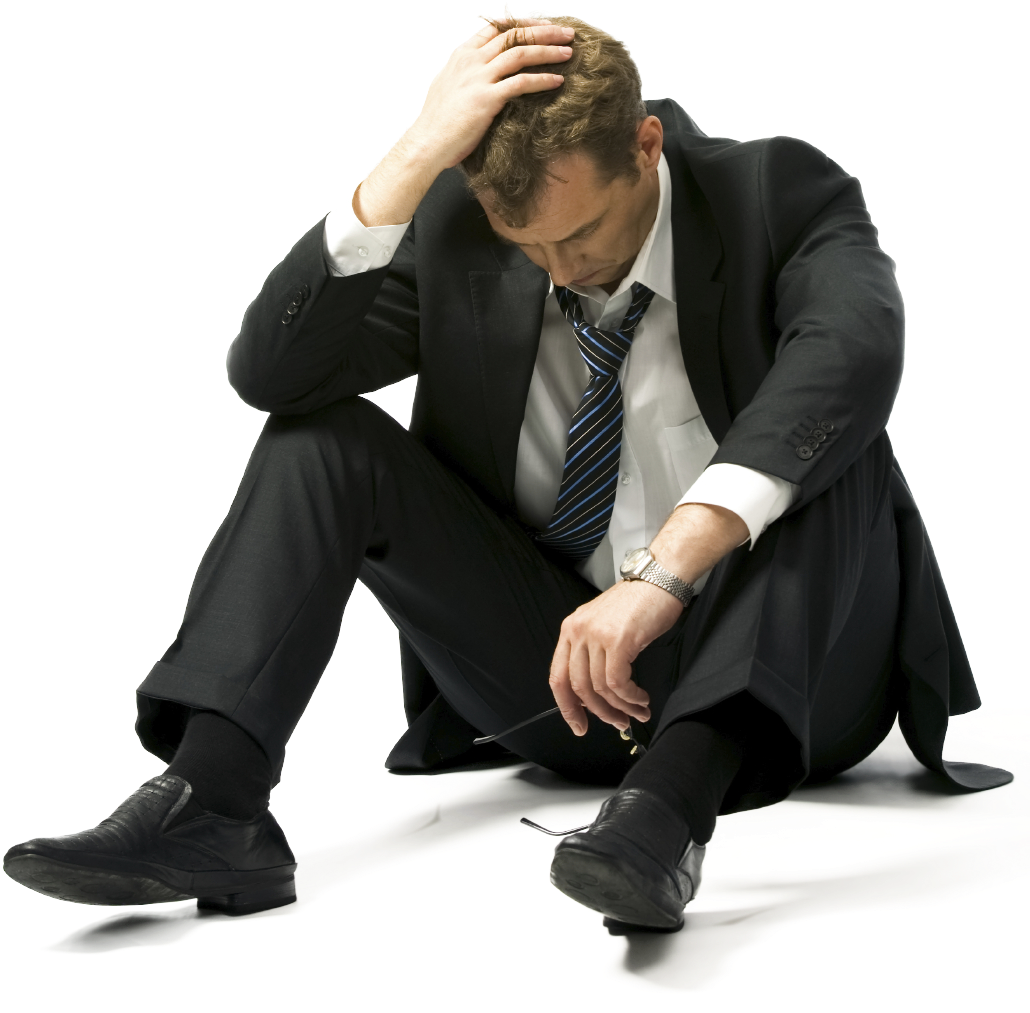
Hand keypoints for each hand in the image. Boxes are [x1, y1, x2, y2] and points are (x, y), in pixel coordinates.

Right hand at [404, 14, 574, 171]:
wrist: (426, 143)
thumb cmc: (437, 122)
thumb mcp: (448, 86)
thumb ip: (466, 73)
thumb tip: (481, 70)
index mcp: (462, 54)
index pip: (497, 26)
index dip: (523, 23)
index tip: (543, 26)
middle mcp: (471, 60)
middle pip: (513, 34)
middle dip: (544, 30)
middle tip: (566, 32)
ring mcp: (479, 78)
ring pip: (520, 53)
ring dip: (548, 50)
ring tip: (569, 52)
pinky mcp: (487, 99)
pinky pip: (521, 83)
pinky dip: (542, 79)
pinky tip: (558, 80)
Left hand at [549, 579, 683, 736]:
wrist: (661, 578)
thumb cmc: (638, 602)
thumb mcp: (604, 625)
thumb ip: (593, 653)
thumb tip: (595, 693)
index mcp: (571, 629)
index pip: (557, 677)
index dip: (567, 707)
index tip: (579, 724)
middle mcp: (578, 631)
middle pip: (578, 687)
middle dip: (599, 713)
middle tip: (618, 723)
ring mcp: (597, 635)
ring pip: (600, 689)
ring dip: (621, 708)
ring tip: (637, 712)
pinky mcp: (618, 640)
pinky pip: (618, 683)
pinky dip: (630, 698)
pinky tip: (641, 699)